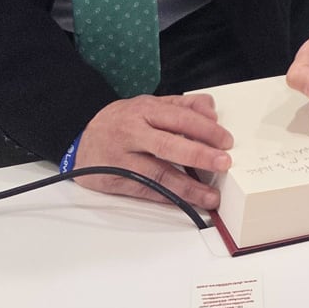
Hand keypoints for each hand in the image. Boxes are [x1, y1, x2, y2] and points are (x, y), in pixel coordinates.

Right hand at [72, 94, 234, 210]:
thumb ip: (183, 106)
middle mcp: (132, 133)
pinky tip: (185, 202)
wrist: (82, 139)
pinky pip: (145, 191)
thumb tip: (212, 112)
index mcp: (144, 110)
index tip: (226, 141)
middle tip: (224, 164)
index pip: (179, 118)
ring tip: (210, 196)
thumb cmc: (122, 122)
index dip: (205, 130)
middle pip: (168, 145)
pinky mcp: (115, 181)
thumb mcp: (150, 105)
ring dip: (187, 187)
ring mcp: (122, 159)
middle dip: (199, 156)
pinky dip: (167, 198)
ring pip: (157, 173)